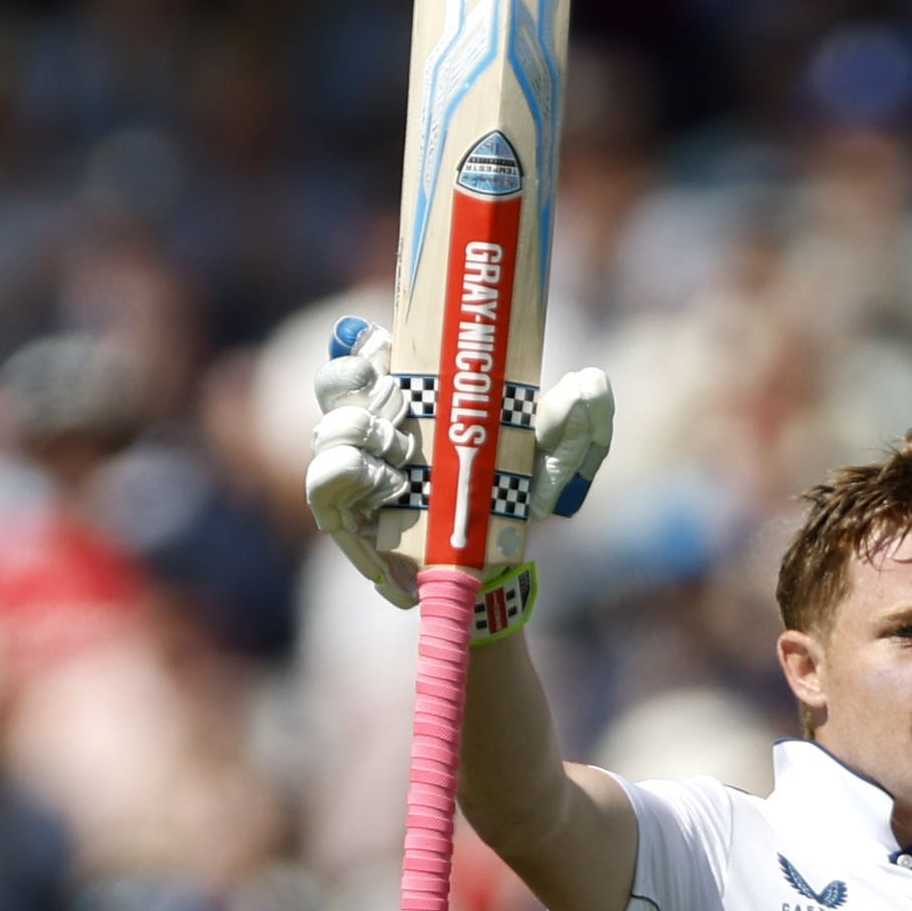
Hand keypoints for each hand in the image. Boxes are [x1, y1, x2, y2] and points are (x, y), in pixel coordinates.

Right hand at [305, 320, 617, 615]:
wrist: (497, 566)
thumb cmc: (515, 497)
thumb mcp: (553, 458)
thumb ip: (575, 421)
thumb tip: (587, 383)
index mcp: (411, 393)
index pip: (365, 351)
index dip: (364, 344)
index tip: (386, 347)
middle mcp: (373, 425)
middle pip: (335, 383)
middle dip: (358, 386)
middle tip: (399, 402)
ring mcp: (354, 471)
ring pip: (327, 434)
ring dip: (359, 436)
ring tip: (402, 461)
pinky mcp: (345, 518)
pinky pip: (324, 491)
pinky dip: (348, 482)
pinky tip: (386, 489)